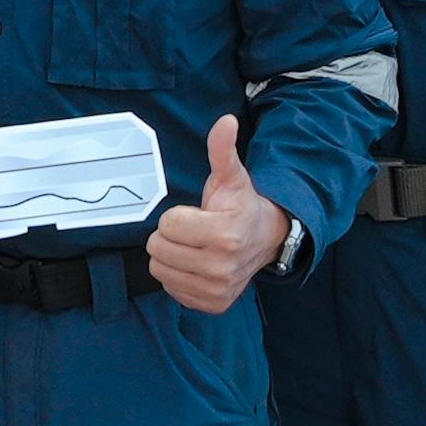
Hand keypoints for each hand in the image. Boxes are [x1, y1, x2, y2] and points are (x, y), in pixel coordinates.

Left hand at [147, 114, 288, 316]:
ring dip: (171, 256)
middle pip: (159, 249)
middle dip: (170, 235)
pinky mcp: (213, 304)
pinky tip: (197, 264)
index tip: (198, 215)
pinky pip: (171, 289)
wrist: (266, 240)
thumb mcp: (231, 176)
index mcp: (224, 234)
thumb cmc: (240, 206)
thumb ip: (221, 150)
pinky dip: (178, 276)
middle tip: (192, 230)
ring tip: (193, 246)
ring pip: (160, 270)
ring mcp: (217, 289)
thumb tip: (225, 121)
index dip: (178, 215)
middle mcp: (222, 267)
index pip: (167, 224)